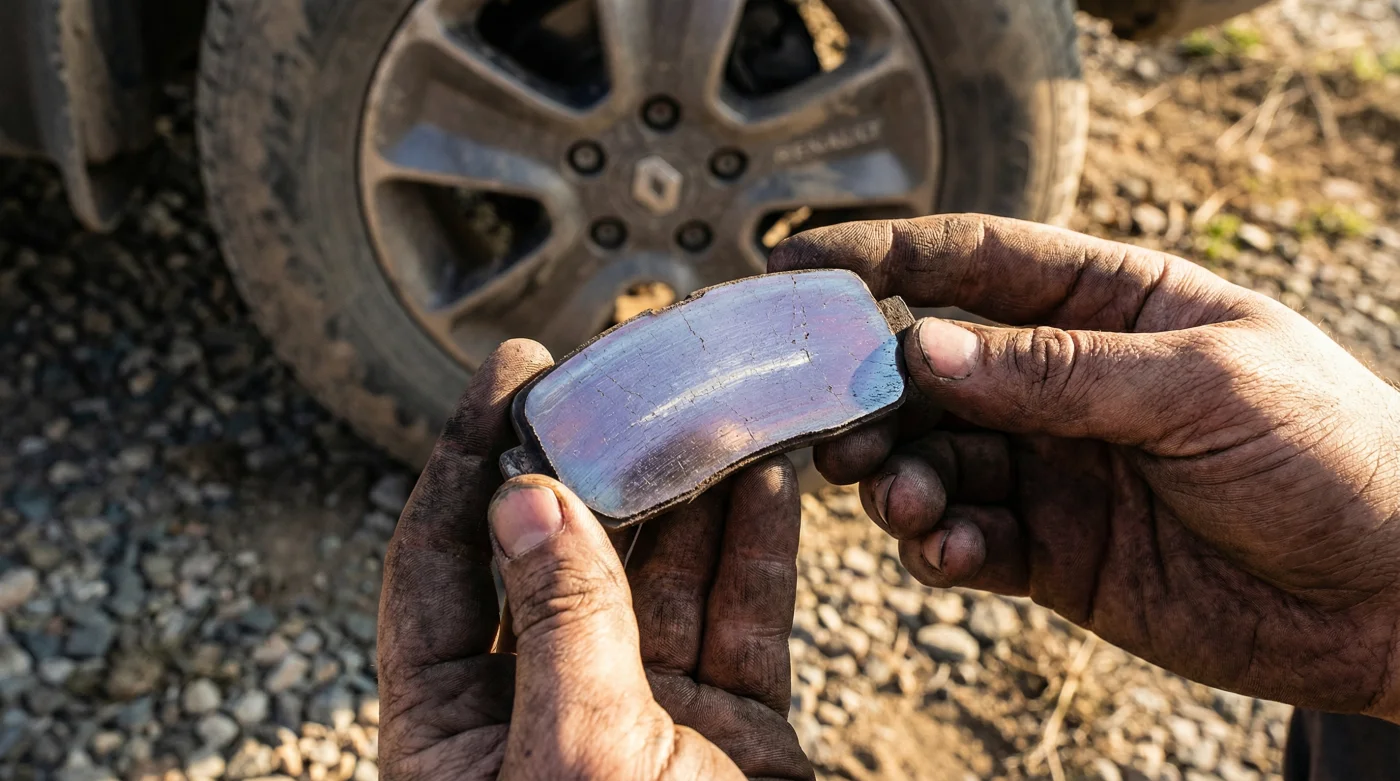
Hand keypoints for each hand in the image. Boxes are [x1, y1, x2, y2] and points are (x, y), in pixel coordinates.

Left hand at [377, 340, 812, 779]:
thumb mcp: (573, 753)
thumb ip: (559, 621)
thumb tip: (529, 498)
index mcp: (459, 730)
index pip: (441, 565)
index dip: (467, 460)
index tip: (511, 371)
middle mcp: (544, 710)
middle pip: (563, 557)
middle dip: (599, 465)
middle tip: (627, 377)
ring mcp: (643, 716)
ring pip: (664, 579)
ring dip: (691, 495)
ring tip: (715, 409)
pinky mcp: (729, 729)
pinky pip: (740, 620)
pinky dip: (755, 551)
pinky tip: (766, 479)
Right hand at [770, 215, 1399, 720]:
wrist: (1395, 601)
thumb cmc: (1332, 456)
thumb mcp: (1203, 386)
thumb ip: (1059, 371)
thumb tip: (927, 349)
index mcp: (1109, 305)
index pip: (975, 261)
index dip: (883, 260)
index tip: (795, 268)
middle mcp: (1066, 381)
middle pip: (932, 369)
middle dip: (872, 392)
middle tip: (831, 424)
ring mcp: (1055, 467)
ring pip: (936, 458)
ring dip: (897, 475)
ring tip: (896, 498)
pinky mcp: (1053, 552)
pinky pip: (967, 538)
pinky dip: (938, 544)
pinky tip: (942, 552)